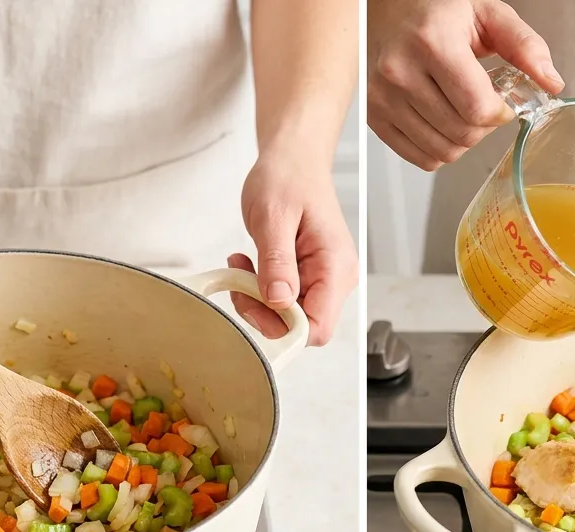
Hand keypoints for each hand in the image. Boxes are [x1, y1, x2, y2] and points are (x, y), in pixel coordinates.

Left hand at [230, 153, 357, 346]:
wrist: (294, 158)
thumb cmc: (288, 177)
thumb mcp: (273, 216)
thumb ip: (277, 261)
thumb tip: (279, 301)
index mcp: (335, 267)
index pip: (318, 327)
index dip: (283, 329)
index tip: (253, 304)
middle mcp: (336, 279)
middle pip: (302, 326)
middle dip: (264, 312)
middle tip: (239, 280)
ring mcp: (324, 278)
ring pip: (289, 316)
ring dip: (258, 300)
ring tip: (241, 265)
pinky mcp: (309, 275)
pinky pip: (284, 299)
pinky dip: (260, 289)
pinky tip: (248, 265)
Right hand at [368, 0, 562, 170]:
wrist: (386, 6)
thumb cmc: (435, 8)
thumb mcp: (486, 12)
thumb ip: (524, 45)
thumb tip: (550, 82)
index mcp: (432, 42)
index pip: (477, 108)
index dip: (500, 113)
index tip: (502, 101)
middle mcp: (400, 71)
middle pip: (461, 134)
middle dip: (483, 127)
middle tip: (482, 104)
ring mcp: (382, 97)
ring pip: (442, 152)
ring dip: (463, 141)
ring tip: (460, 111)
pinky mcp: (374, 116)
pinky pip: (419, 158)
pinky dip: (439, 150)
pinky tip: (442, 123)